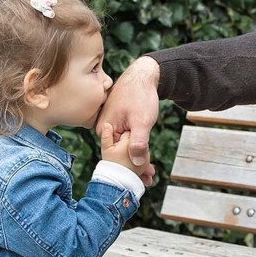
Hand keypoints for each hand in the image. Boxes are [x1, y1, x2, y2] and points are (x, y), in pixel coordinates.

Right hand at [96, 56, 159, 185]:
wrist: (144, 76)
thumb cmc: (141, 96)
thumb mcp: (142, 121)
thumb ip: (138, 142)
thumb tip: (137, 164)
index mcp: (104, 130)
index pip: (116, 156)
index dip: (132, 169)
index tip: (146, 180)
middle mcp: (104, 128)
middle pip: (120, 153)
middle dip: (135, 167)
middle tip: (150, 180)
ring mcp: (111, 125)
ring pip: (125, 147)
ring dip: (137, 159)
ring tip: (151, 174)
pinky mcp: (119, 122)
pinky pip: (128, 139)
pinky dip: (137, 147)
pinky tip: (146, 157)